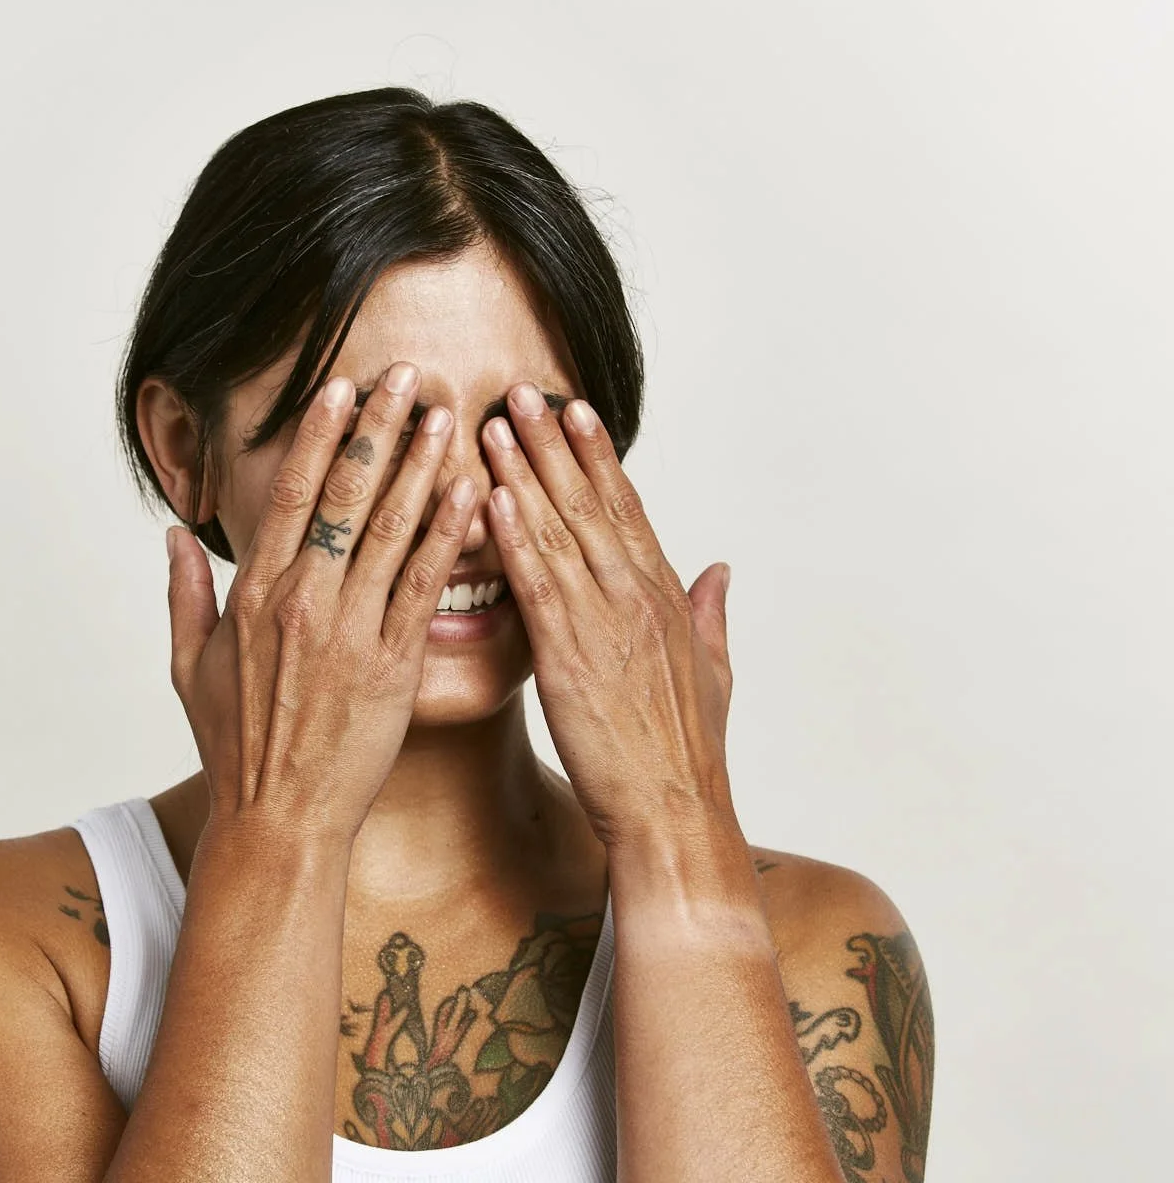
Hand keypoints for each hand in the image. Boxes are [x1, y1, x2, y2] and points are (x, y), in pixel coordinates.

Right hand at [165, 362, 476, 848]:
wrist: (279, 820)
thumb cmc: (235, 748)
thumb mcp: (189, 668)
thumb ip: (184, 595)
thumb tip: (173, 537)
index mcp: (254, 596)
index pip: (291, 496)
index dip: (317, 437)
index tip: (339, 389)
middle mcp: (302, 602)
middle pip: (345, 496)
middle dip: (377, 429)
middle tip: (404, 376)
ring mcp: (351, 631)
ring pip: (391, 529)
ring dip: (420, 464)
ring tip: (445, 414)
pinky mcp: (394, 663)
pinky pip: (425, 585)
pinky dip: (448, 533)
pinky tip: (470, 490)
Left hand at [479, 383, 735, 847]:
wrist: (674, 816)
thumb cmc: (685, 756)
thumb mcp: (713, 675)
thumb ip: (709, 614)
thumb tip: (718, 568)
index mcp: (665, 598)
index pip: (628, 509)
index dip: (599, 457)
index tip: (575, 411)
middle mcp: (638, 599)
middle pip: (592, 503)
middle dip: (554, 443)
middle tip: (522, 391)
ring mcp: (606, 625)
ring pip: (560, 531)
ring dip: (524, 473)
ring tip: (494, 423)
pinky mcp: (571, 660)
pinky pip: (538, 586)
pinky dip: (514, 538)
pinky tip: (490, 499)